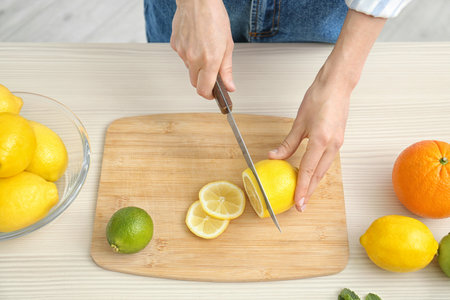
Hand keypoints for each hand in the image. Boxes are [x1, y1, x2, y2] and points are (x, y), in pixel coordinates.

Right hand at [170, 0, 234, 98]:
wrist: (197, 0)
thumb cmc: (214, 17)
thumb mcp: (228, 45)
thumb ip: (227, 69)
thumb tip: (229, 86)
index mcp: (209, 60)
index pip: (204, 89)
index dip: (209, 96)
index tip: (213, 95)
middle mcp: (193, 58)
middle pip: (195, 83)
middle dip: (203, 82)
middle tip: (211, 73)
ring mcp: (182, 52)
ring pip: (188, 69)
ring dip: (197, 66)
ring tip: (205, 49)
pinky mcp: (175, 45)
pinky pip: (182, 56)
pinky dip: (189, 54)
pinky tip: (196, 42)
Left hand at [268, 63, 351, 211]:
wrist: (337, 85)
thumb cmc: (320, 97)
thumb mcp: (299, 121)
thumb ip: (288, 143)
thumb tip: (274, 157)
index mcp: (321, 140)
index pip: (308, 170)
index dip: (302, 188)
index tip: (297, 202)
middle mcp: (332, 145)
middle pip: (318, 175)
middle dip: (309, 192)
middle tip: (301, 206)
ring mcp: (338, 143)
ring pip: (323, 169)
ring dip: (314, 183)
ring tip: (305, 195)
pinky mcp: (338, 140)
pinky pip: (327, 161)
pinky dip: (318, 171)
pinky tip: (311, 175)